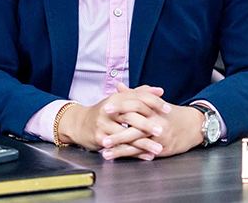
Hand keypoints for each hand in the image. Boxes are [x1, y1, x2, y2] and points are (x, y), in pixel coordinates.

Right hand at [57, 83, 171, 159]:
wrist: (79, 124)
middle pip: (131, 116)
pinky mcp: (100, 138)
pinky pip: (120, 147)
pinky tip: (146, 156)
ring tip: (158, 149)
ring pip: (126, 134)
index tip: (168, 109)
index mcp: (117, 98)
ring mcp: (103, 124)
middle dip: (148, 124)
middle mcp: (109, 109)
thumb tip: (159, 91)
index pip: (138, 98)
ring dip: (143, 143)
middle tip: (163, 130)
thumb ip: (139, 94)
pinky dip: (134, 153)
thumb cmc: (104, 112)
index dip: (154, 102)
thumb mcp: (119, 100)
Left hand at [100, 84, 205, 159]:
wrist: (193, 126)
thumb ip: (134, 94)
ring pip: (137, 143)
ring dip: (120, 148)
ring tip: (105, 152)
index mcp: (153, 108)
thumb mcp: (154, 102)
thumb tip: (118, 86)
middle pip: (134, 127)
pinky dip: (130, 155)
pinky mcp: (162, 149)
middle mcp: (156, 122)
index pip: (134, 105)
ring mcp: (159, 137)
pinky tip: (119, 157)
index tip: (105, 109)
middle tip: (101, 136)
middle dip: (116, 133)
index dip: (119, 107)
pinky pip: (144, 152)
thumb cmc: (170, 113)